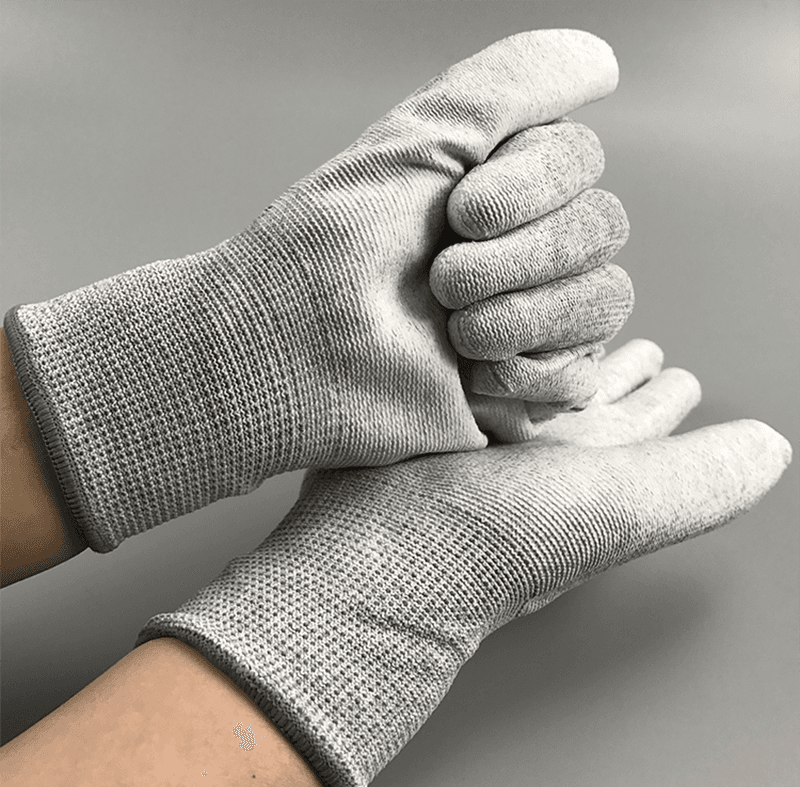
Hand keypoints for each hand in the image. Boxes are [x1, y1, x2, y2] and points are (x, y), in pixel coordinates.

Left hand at [5, 30, 627, 551]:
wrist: (294, 357)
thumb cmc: (333, 248)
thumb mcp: (415, 143)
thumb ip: (510, 86)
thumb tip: (602, 58)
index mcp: (501, 188)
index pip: (582, 162)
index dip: (531, 186)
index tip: (457, 211)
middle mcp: (525, 249)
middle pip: (602, 229)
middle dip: (518, 258)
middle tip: (440, 283)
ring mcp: (532, 320)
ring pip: (604, 301)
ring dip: (524, 317)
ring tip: (455, 335)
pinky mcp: (526, 390)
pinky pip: (582, 377)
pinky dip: (527, 377)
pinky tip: (470, 383)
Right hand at [136, 338, 791, 786]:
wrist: (372, 557)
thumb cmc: (487, 540)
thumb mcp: (615, 505)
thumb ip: (698, 480)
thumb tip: (771, 449)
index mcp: (593, 465)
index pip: (644, 414)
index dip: (663, 386)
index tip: (671, 360)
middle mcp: (539, 451)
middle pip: (585, 395)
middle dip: (607, 362)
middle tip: (617, 332)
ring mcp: (477, 436)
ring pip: (522, 376)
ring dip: (539, 346)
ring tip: (547, 318)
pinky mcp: (424, 419)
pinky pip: (464, 369)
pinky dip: (479, 349)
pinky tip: (469, 331)